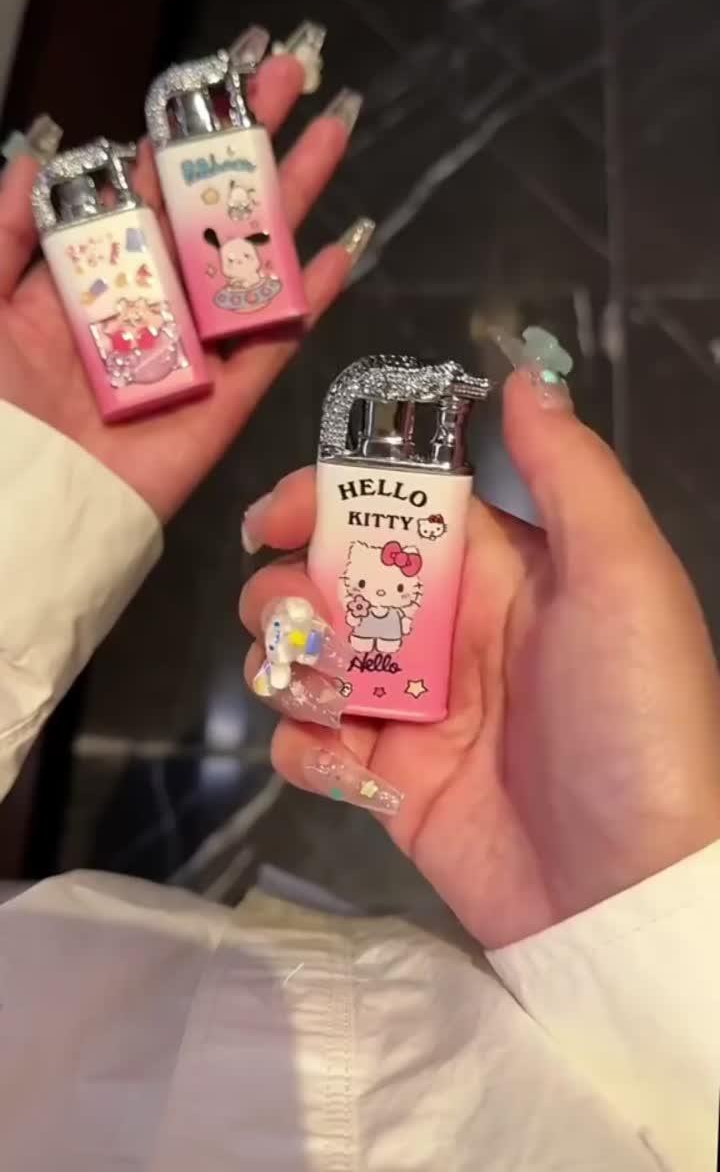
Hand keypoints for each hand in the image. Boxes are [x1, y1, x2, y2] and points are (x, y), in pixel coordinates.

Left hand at [0, 57, 360, 520]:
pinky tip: (344, 249)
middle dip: (251, 144)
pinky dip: (308, 300)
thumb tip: (39, 155)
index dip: (182, 130)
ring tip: (333, 136)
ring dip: (293, 201)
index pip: (143, 188)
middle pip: (211, 211)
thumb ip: (4, 233)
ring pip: (252, 263)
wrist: (20, 508)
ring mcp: (191, 351)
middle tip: (296, 76)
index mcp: (88, 277)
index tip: (221, 73)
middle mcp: (148, 304)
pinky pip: (274, 345)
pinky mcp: (222, 404)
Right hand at [240, 370, 719, 947]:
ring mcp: (412, 710)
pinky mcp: (388, 784)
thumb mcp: (624, 576)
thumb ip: (570, 472)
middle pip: (332, 580)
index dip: (327, 500)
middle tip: (293, 618)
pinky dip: (306, 751)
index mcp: (501, 571)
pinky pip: (310, 749)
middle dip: (291, 587)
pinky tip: (347, 767)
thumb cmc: (630, 717)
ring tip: (321, 695)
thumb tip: (522, 379)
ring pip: (307, 658)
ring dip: (288, 664)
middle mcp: (449, 631)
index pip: (394, 509)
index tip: (277, 517)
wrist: (628, 889)